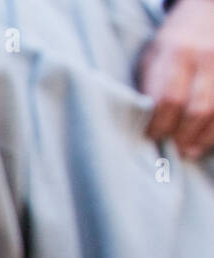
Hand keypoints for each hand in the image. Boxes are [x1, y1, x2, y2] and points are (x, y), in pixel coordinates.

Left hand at [141, 0, 213, 160]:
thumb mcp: (151, 58)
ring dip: (204, 138)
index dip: (160, 125)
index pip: (168, 100)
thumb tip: (142, 127)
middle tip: (174, 150)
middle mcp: (205, 59)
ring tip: (190, 151)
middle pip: (197, 109)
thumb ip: (148, 89)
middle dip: (183, 136)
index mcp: (176, 55)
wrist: (205, 15)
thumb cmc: (172, 44)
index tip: (152, 137)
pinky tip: (205, 138)